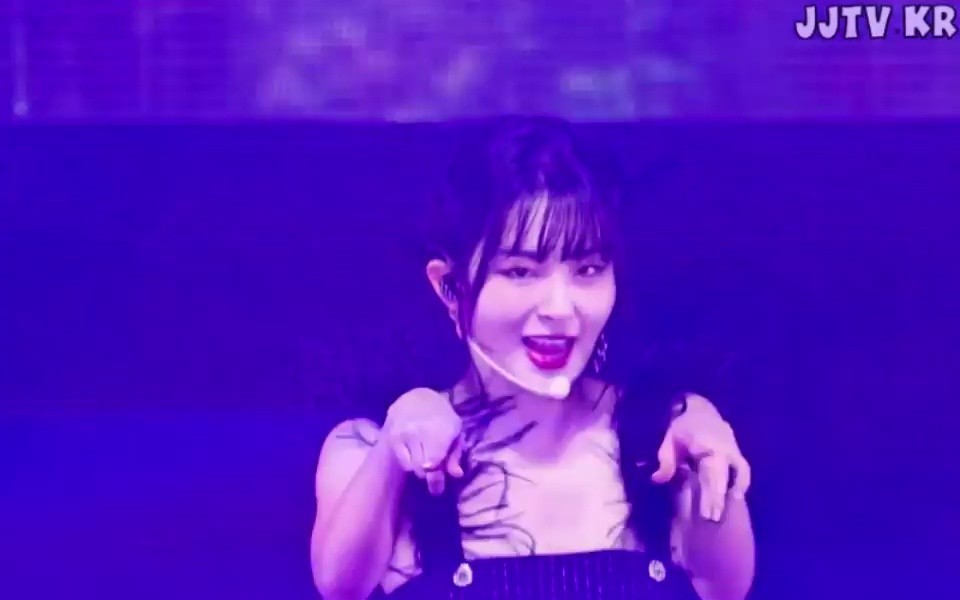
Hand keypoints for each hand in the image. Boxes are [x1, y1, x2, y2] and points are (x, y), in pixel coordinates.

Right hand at [382, 387, 463, 495]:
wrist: (416, 399)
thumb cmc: (441, 418)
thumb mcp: (455, 432)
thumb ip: (456, 454)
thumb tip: (456, 474)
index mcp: (441, 430)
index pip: (434, 464)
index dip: (436, 479)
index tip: (437, 488)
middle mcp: (420, 432)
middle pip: (422, 470)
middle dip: (430, 477)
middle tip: (434, 472)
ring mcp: (404, 434)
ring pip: (413, 468)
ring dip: (420, 469)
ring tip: (425, 457)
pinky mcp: (392, 438)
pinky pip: (403, 463)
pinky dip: (410, 464)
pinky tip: (415, 452)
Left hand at [651, 394, 751, 520]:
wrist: (700, 409)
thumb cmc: (682, 426)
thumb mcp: (669, 439)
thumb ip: (665, 460)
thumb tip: (658, 480)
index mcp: (708, 445)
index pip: (711, 474)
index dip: (709, 495)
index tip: (705, 515)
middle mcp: (725, 449)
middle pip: (724, 478)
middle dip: (718, 499)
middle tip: (712, 519)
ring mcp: (734, 450)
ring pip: (739, 474)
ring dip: (732, 493)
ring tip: (725, 513)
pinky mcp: (737, 452)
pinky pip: (742, 470)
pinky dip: (740, 484)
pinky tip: (734, 498)